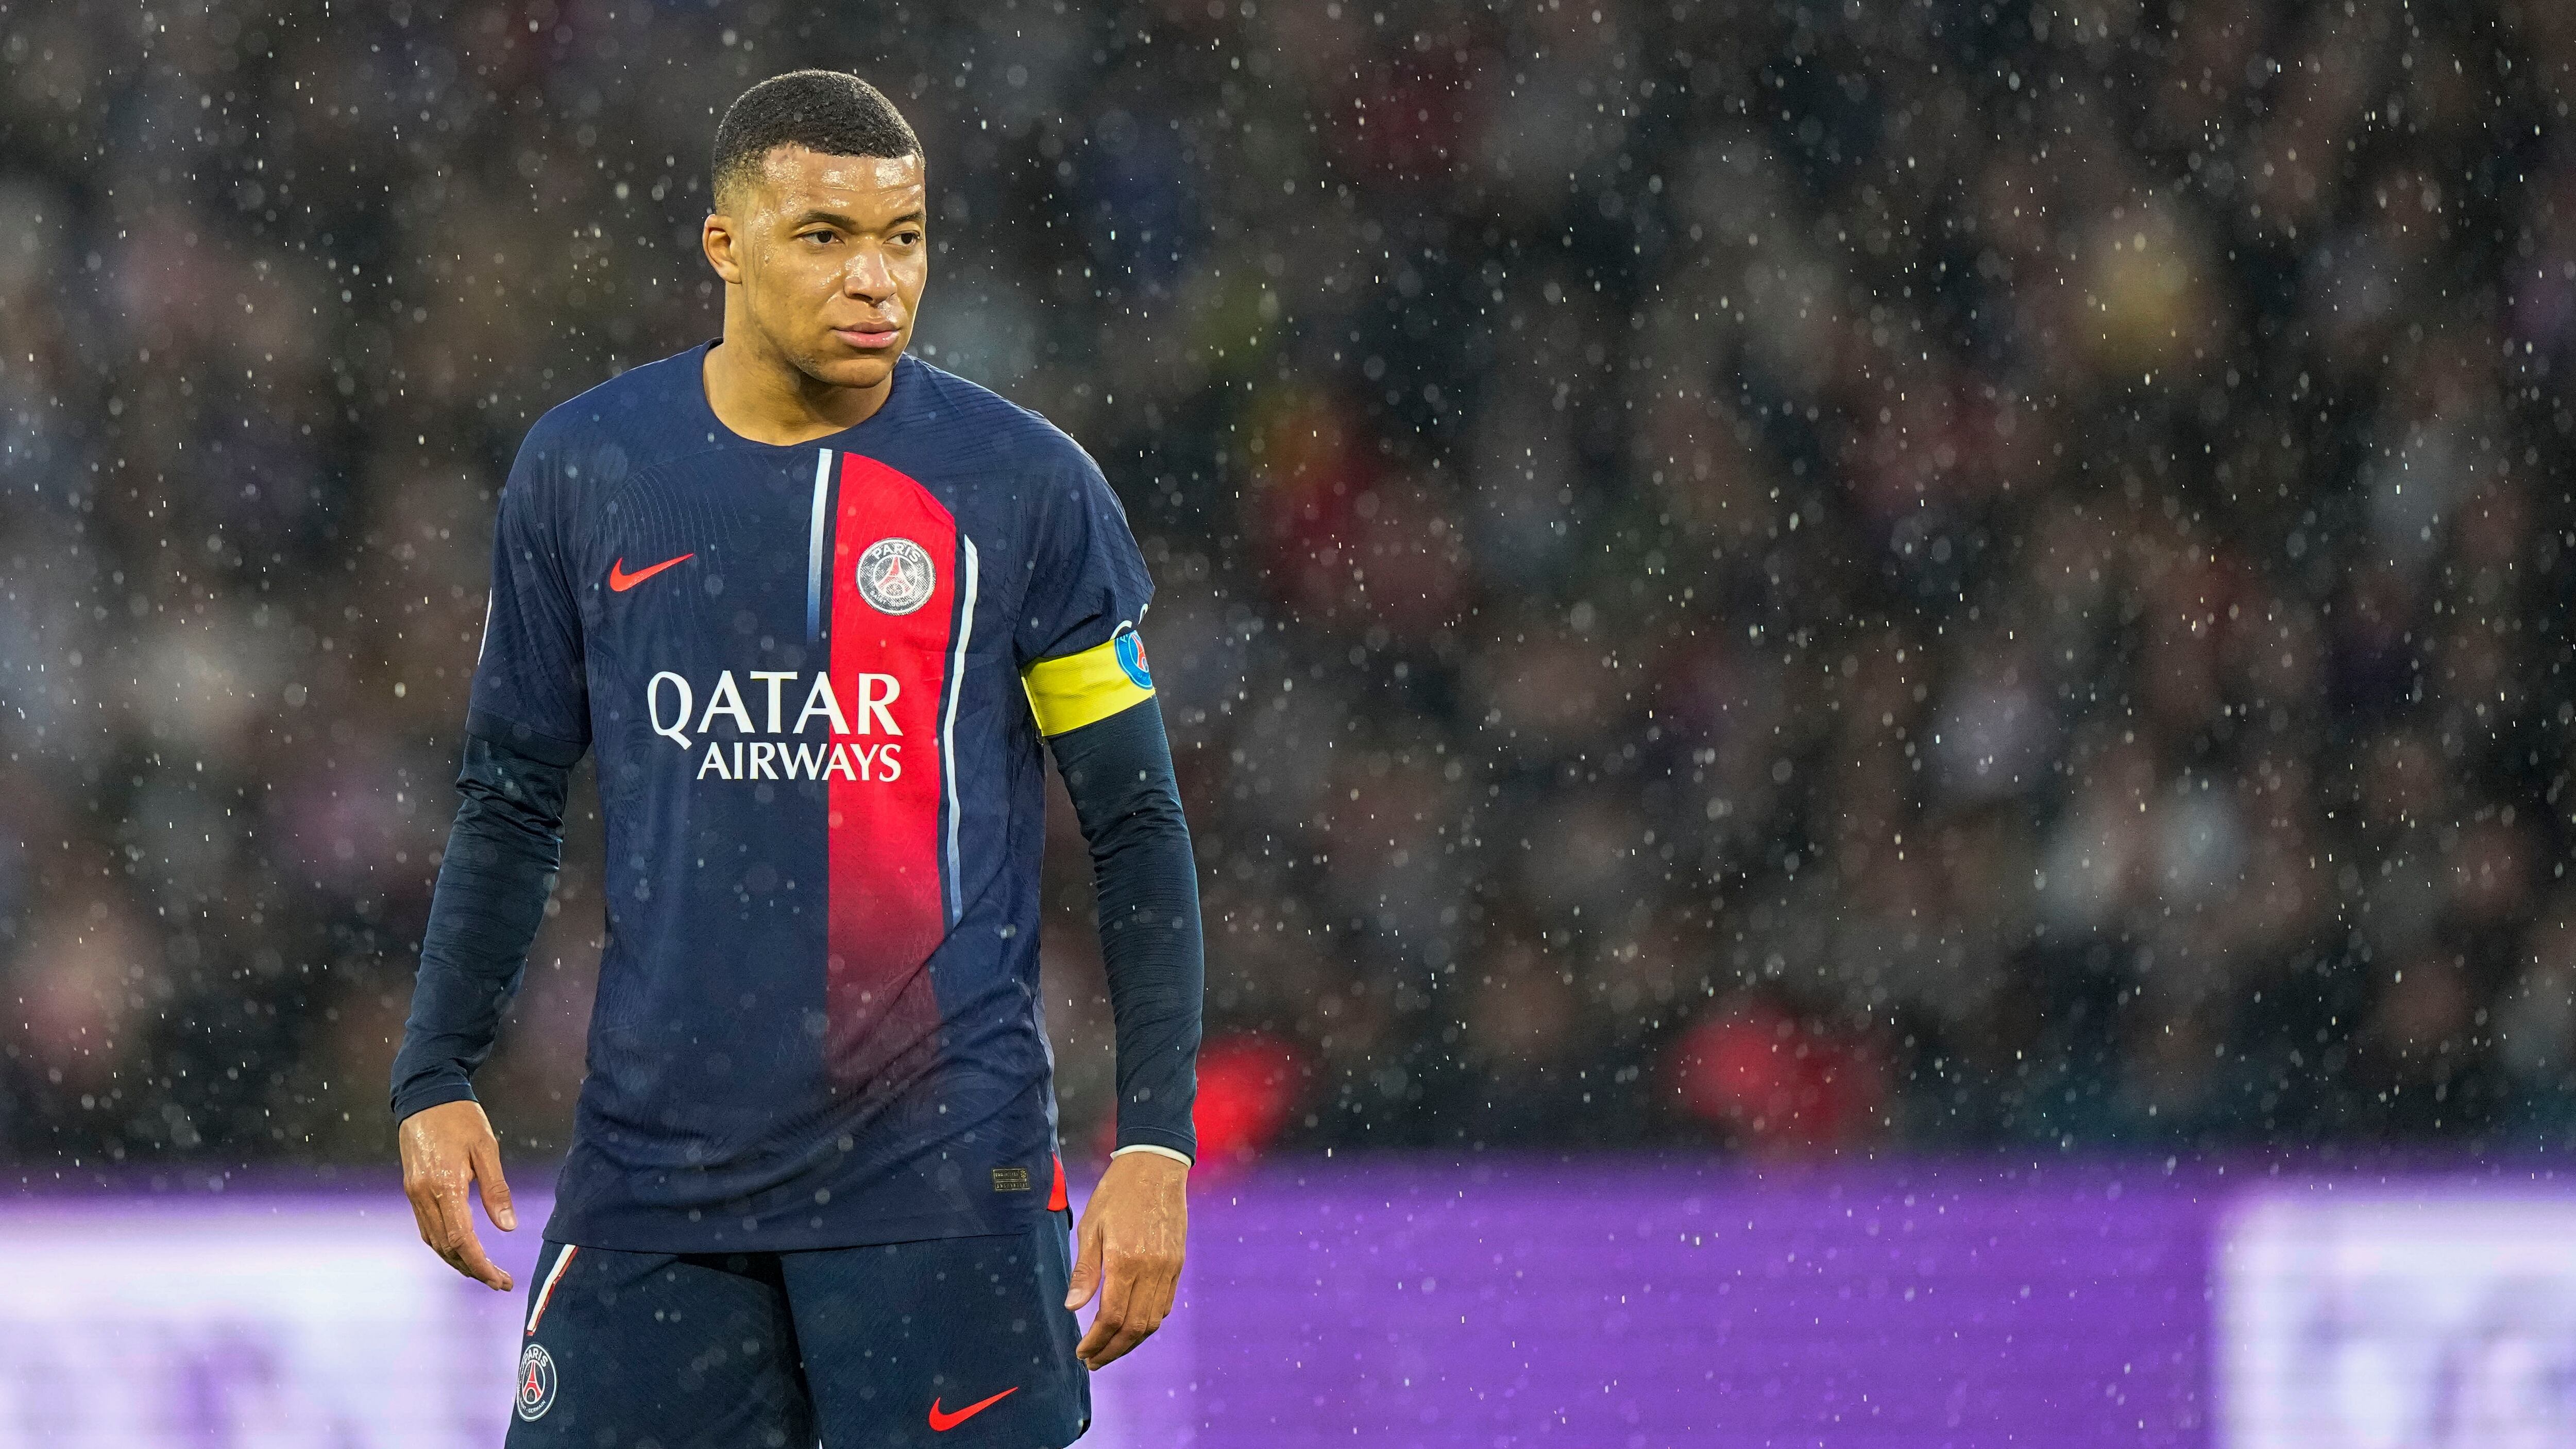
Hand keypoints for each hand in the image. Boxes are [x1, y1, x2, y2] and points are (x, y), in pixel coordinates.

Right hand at [398, 1098, 516, 1290]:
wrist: (426, 1095)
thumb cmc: (461, 1118)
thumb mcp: (486, 1148)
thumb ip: (496, 1190)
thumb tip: (507, 1227)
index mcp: (444, 1186)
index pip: (461, 1239)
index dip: (481, 1264)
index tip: (500, 1280)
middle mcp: (423, 1195)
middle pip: (446, 1247)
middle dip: (473, 1268)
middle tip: (500, 1282)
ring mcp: (413, 1193)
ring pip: (434, 1241)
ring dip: (457, 1260)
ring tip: (484, 1272)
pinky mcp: (411, 1189)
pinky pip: (426, 1227)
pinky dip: (444, 1243)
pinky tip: (461, 1249)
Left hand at [1063, 1150, 1187, 1369]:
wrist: (1156, 1165)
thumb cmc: (1117, 1192)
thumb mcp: (1091, 1226)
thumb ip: (1085, 1272)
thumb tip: (1073, 1309)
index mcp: (1126, 1260)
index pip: (1112, 1317)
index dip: (1096, 1341)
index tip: (1081, 1352)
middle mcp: (1152, 1268)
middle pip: (1135, 1327)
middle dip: (1112, 1350)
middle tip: (1093, 1361)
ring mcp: (1169, 1267)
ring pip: (1153, 1320)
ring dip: (1131, 1342)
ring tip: (1110, 1349)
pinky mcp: (1178, 1262)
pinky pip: (1165, 1304)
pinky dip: (1148, 1322)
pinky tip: (1131, 1325)